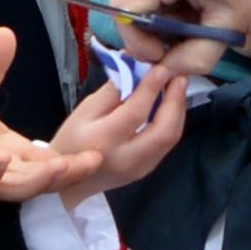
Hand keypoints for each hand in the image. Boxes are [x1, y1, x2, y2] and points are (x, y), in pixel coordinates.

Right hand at [29, 59, 188, 197]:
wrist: (70, 182)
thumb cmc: (73, 139)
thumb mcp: (84, 110)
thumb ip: (113, 91)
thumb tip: (136, 67)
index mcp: (103, 140)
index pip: (135, 112)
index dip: (152, 88)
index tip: (162, 68)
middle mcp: (125, 158)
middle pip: (163, 131)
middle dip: (176, 102)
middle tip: (179, 77)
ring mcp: (139, 168)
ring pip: (170, 139)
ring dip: (178, 111)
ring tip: (178, 87)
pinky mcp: (147, 170)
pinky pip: (166, 144)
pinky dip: (172, 122)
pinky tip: (171, 106)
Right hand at [106, 0, 250, 74]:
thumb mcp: (228, 30)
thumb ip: (192, 58)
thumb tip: (163, 73)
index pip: (124, 8)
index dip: (137, 39)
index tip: (164, 55)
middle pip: (132, 3)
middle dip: (152, 33)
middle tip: (184, 46)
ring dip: (163, 21)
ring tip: (196, 26)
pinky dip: (169, 7)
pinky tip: (195, 11)